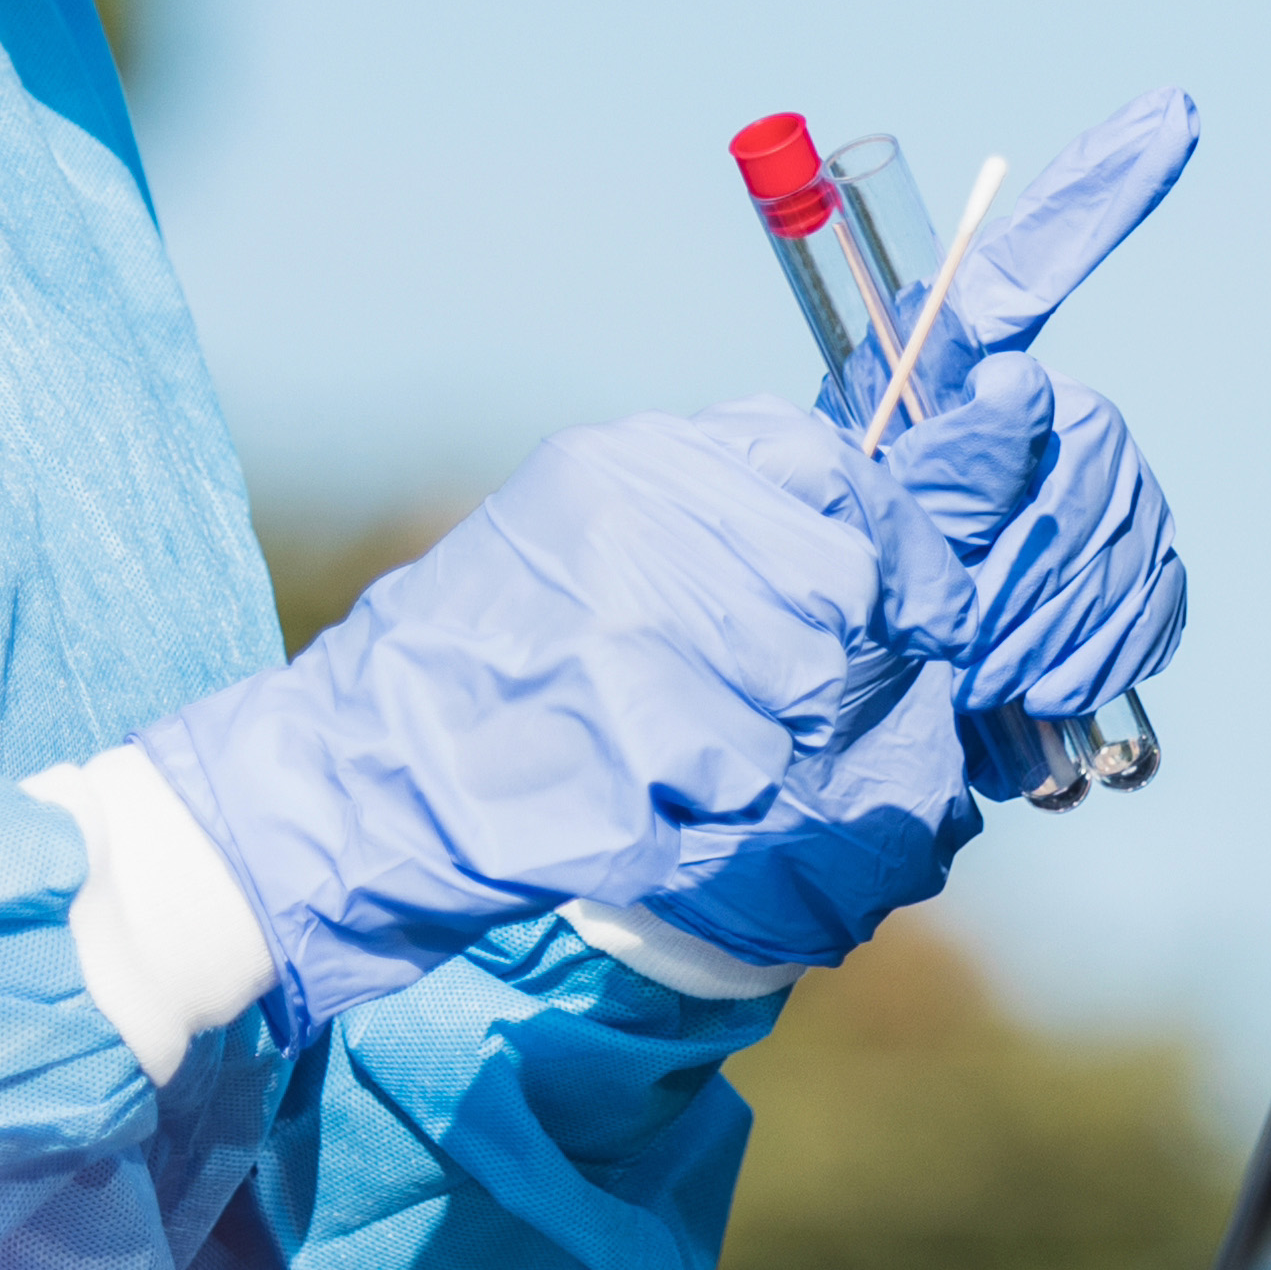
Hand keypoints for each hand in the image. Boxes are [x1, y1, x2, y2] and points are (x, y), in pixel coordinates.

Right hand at [147, 402, 979, 1024]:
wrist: (351, 779)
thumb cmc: (478, 670)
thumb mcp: (579, 543)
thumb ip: (709, 526)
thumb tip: (860, 560)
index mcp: (628, 464)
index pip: (823, 465)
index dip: (893, 543)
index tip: (919, 607)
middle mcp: (635, 524)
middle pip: (836, 583)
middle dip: (832, 658)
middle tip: (775, 707)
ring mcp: (630, 625)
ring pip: (805, 685)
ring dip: (774, 741)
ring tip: (678, 754)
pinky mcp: (628, 733)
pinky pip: (750, 775)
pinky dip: (719, 804)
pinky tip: (648, 799)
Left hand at [852, 93, 1194, 724]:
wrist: (848, 705)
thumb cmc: (837, 588)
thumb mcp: (862, 521)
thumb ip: (942, 462)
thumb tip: (1020, 390)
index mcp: (947, 376)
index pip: (1029, 267)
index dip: (1098, 190)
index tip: (1171, 115)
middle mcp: (1029, 415)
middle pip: (1097, 446)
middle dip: (1041, 552)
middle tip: (970, 637)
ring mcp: (1083, 488)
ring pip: (1129, 527)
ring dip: (1060, 617)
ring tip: (987, 672)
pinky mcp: (1119, 568)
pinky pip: (1155, 593)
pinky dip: (1104, 646)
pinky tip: (1048, 686)